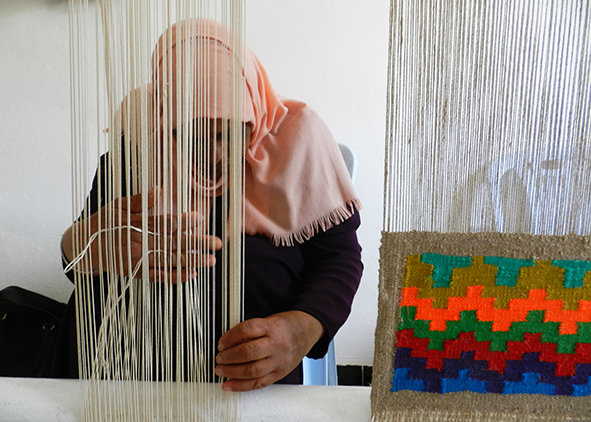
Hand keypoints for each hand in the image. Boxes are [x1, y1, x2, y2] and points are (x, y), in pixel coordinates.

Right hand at [62, 187, 220, 282]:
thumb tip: (158, 191)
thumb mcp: (117, 206)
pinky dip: (175, 276)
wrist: (84, 247)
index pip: (163, 224)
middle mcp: (139, 245)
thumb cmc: (104, 222)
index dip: (182, 222)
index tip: (200, 219)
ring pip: (169, 262)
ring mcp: (138, 261)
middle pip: (172, 244)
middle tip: (217, 243)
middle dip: (196, 244)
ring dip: (191, 261)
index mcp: (136, 227)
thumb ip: (139, 201)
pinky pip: (159, 276)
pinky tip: (192, 274)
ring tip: (211, 260)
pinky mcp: (137, 273)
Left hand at [215, 311, 324, 390]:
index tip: (221, 343)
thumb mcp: (269, 320)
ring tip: (220, 370)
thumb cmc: (284, 325)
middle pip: (249, 352)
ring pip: (252, 370)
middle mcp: (277, 344)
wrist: (306, 332)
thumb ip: (251, 330)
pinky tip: (229, 384)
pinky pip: (259, 383)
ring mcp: (279, 360)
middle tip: (219, 357)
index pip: (247, 330)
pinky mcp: (280, 373)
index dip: (230, 337)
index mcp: (272, 327)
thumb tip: (228, 343)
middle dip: (229, 356)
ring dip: (232, 372)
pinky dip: (241, 386)